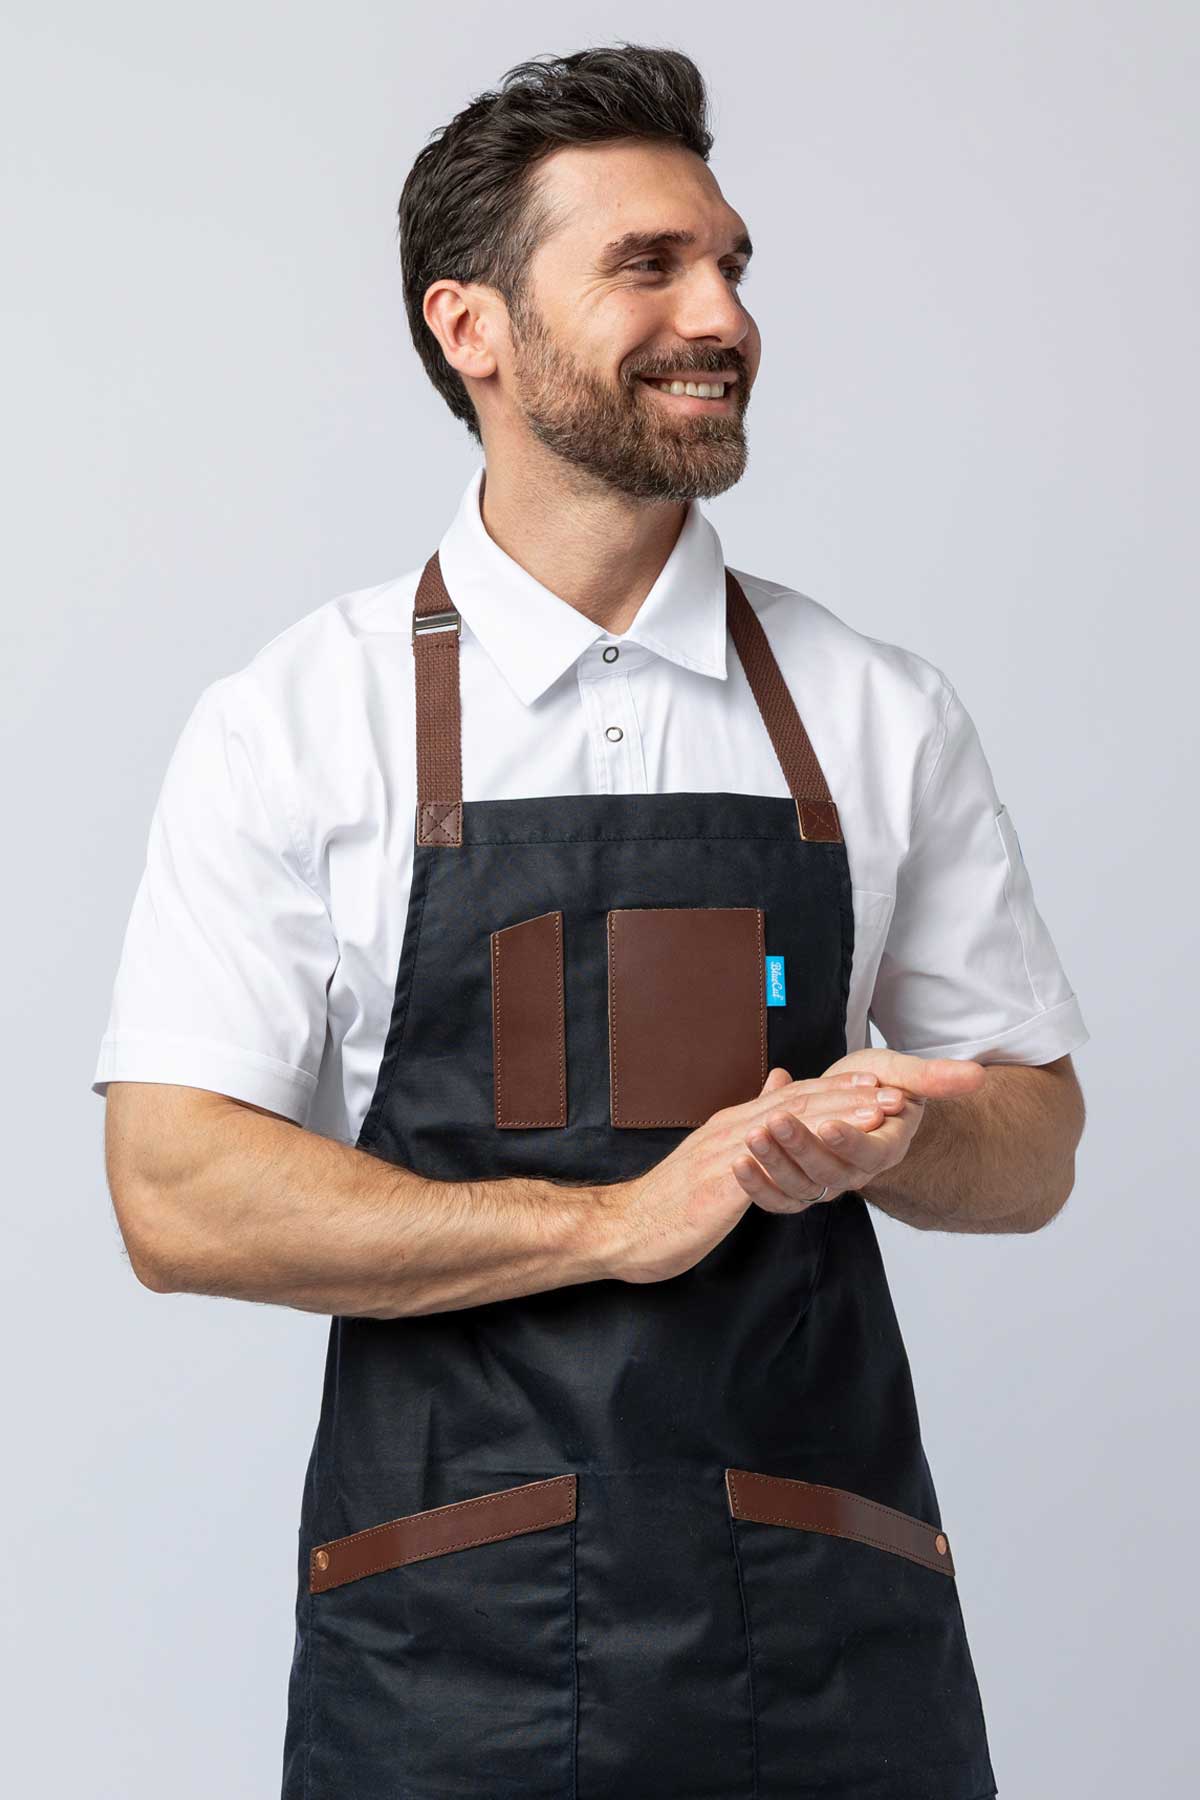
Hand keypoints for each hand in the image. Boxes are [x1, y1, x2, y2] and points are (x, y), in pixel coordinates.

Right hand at [598, 1066, 899, 1283]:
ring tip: (877, 1113)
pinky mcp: (719, 1182)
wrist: (625, 1228)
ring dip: (835, 1117)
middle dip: (850, 1097)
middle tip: (895, 1092)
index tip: (877, 1085)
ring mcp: (724, 1153)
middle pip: (798, 1104)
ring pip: (787, 1125)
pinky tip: (827, 1151)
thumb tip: (774, 1089)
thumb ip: (744, 1127)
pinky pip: (766, 1160)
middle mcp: (730, 1130)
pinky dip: (799, 1149)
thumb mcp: (711, 1158)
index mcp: (731, 1126)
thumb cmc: (669, 1202)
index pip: (791, 1099)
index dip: (836, 1091)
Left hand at [732, 1050, 985, 1215]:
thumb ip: (936, 1077)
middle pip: (829, 1171)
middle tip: (774, 1121)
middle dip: (800, 1146)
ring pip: (800, 1185)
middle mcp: (856, 1172)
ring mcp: (826, 1182)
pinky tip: (736, 1161)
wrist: (857, 1102)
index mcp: (885, 1148)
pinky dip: (756, 1183)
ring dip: (772, 1163)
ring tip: (750, 1135)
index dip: (849, 1140)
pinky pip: (777, 1196)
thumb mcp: (905, 1073)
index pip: (869, 1153)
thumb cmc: (883, 1085)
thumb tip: (977, 1077)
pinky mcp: (799, 1184)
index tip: (828, 1122)